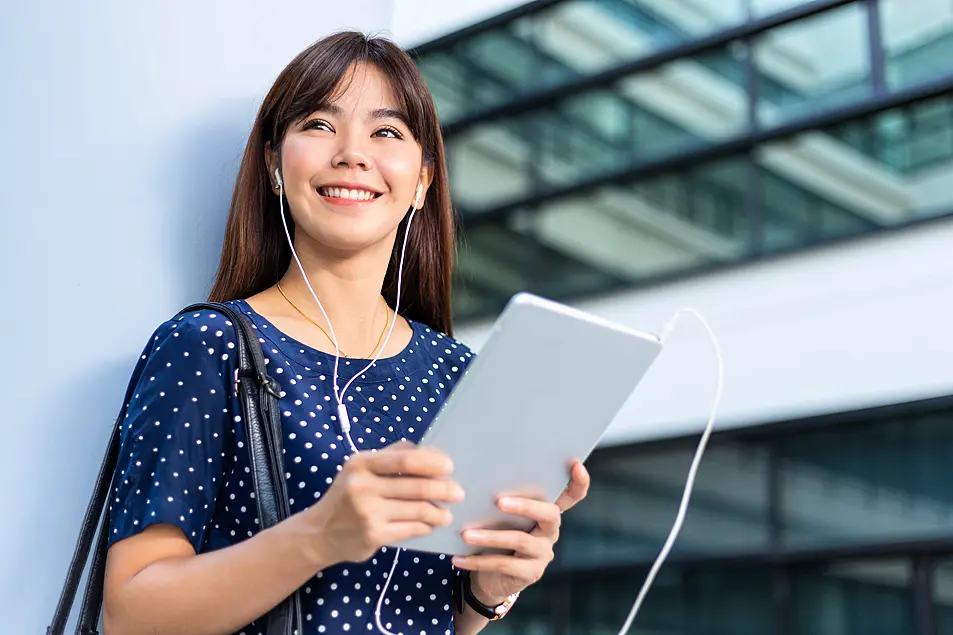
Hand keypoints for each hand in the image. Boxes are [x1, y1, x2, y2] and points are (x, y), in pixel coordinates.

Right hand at [304, 442, 464, 564]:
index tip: (449, 466)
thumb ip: (391, 457)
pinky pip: (411, 529)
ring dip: (438, 512)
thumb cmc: (347, 496)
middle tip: (458, 493)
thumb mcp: (360, 469)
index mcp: (361, 463)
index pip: (405, 459)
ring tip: (446, 514)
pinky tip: (430, 525)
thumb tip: (431, 453)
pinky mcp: (374, 535)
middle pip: (416, 486)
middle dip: (444, 489)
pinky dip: (425, 526)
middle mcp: (363, 486)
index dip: (432, 462)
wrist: (319, 533)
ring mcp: (368, 512)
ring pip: (418, 509)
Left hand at [452, 460, 590, 604]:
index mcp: (547, 513)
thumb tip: (474, 474)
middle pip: (549, 514)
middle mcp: (550, 531)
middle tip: (499, 501)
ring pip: (521, 540)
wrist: (492, 577)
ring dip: (491, 536)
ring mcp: (543, 553)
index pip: (572, 497)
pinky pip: (503, 565)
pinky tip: (458, 558)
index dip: (579, 483)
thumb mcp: (500, 516)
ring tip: (466, 534)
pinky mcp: (530, 573)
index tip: (576, 465)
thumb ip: (500, 498)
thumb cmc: (496, 534)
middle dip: (525, 506)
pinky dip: (478, 561)